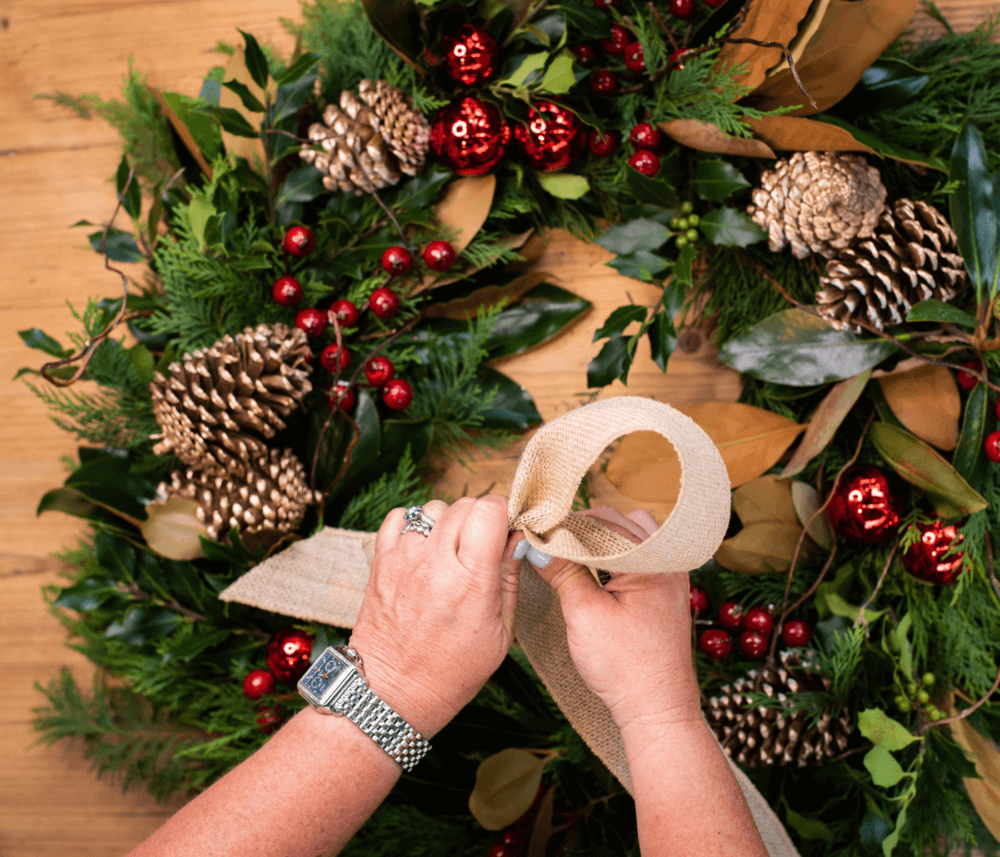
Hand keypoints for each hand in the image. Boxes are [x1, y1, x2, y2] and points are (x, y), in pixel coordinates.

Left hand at [349, 496, 520, 736]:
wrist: (391, 692)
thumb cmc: (450, 671)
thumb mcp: (500, 634)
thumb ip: (510, 579)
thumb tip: (519, 538)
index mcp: (470, 582)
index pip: (490, 511)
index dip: (504, 512)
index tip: (508, 526)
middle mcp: (435, 563)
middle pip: (465, 504)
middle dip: (481, 516)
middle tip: (484, 542)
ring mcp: (404, 559)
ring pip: (433, 508)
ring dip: (448, 521)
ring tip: (453, 550)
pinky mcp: (381, 561)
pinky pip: (400, 517)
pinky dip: (415, 524)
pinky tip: (425, 547)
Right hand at [525, 507, 700, 733]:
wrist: (657, 708)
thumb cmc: (626, 667)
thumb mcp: (584, 614)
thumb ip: (562, 571)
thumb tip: (536, 545)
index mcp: (650, 560)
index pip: (600, 521)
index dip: (564, 526)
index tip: (537, 533)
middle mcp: (667, 559)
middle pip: (616, 522)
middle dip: (580, 529)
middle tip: (549, 543)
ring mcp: (671, 573)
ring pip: (629, 534)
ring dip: (600, 539)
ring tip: (572, 556)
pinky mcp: (666, 589)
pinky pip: (640, 554)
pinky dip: (615, 554)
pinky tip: (595, 571)